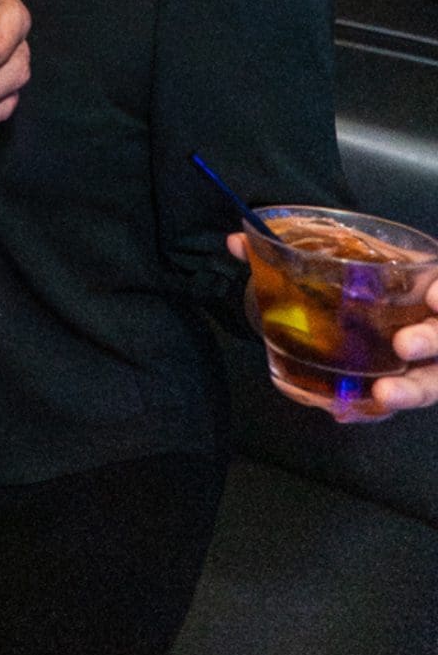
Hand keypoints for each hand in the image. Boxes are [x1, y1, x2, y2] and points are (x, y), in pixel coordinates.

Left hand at [227, 236, 437, 416]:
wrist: (354, 304)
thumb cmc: (350, 275)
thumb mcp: (330, 254)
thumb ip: (284, 247)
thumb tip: (235, 240)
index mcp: (421, 281)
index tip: (435, 294)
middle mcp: (429, 321)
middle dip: (431, 340)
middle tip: (404, 344)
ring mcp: (423, 359)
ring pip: (431, 380)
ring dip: (410, 390)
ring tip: (383, 393)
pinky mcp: (401, 385)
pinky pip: (394, 403)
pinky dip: (373, 410)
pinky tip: (347, 413)